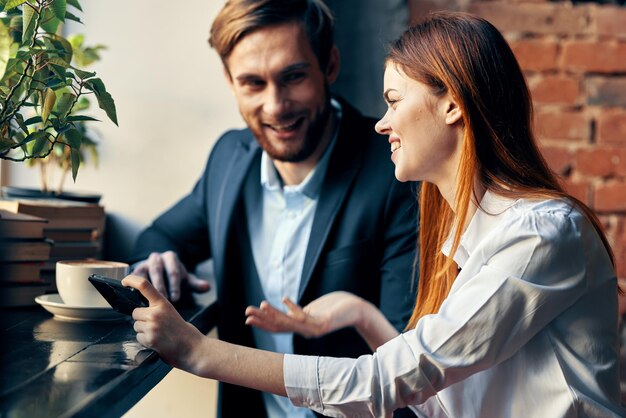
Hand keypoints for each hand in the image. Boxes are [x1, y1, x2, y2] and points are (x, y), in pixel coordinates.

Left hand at [122, 275, 204, 371]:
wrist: (192, 348)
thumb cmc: (183, 331)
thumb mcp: (171, 312)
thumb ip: (157, 308)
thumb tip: (139, 310)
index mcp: (163, 303)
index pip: (144, 285)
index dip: (132, 280)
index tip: (125, 281)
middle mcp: (156, 313)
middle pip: (135, 312)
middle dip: (141, 318)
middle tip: (156, 325)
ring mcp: (152, 326)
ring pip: (136, 325)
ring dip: (143, 330)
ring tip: (159, 334)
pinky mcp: (149, 339)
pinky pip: (138, 337)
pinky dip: (145, 341)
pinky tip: (157, 342)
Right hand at [132, 251, 209, 301]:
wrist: (158, 270)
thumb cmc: (173, 276)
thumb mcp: (185, 279)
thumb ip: (195, 283)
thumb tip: (206, 287)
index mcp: (170, 257)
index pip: (173, 271)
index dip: (175, 286)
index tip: (176, 298)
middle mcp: (157, 258)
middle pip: (157, 271)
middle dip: (160, 286)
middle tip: (163, 300)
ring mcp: (145, 263)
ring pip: (144, 273)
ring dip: (146, 288)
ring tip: (149, 301)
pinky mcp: (135, 270)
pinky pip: (134, 278)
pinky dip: (135, 287)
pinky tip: (138, 299)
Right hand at [245, 291, 366, 337]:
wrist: (357, 310)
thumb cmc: (335, 307)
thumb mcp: (313, 310)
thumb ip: (299, 312)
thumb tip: (285, 308)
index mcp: (302, 328)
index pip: (278, 327)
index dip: (263, 323)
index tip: (247, 317)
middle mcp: (306, 331)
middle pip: (280, 326)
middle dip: (263, 319)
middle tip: (247, 313)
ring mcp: (314, 328)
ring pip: (290, 322)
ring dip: (274, 314)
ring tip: (261, 305)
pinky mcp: (323, 323)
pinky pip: (305, 316)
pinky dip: (293, 308)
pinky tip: (283, 298)